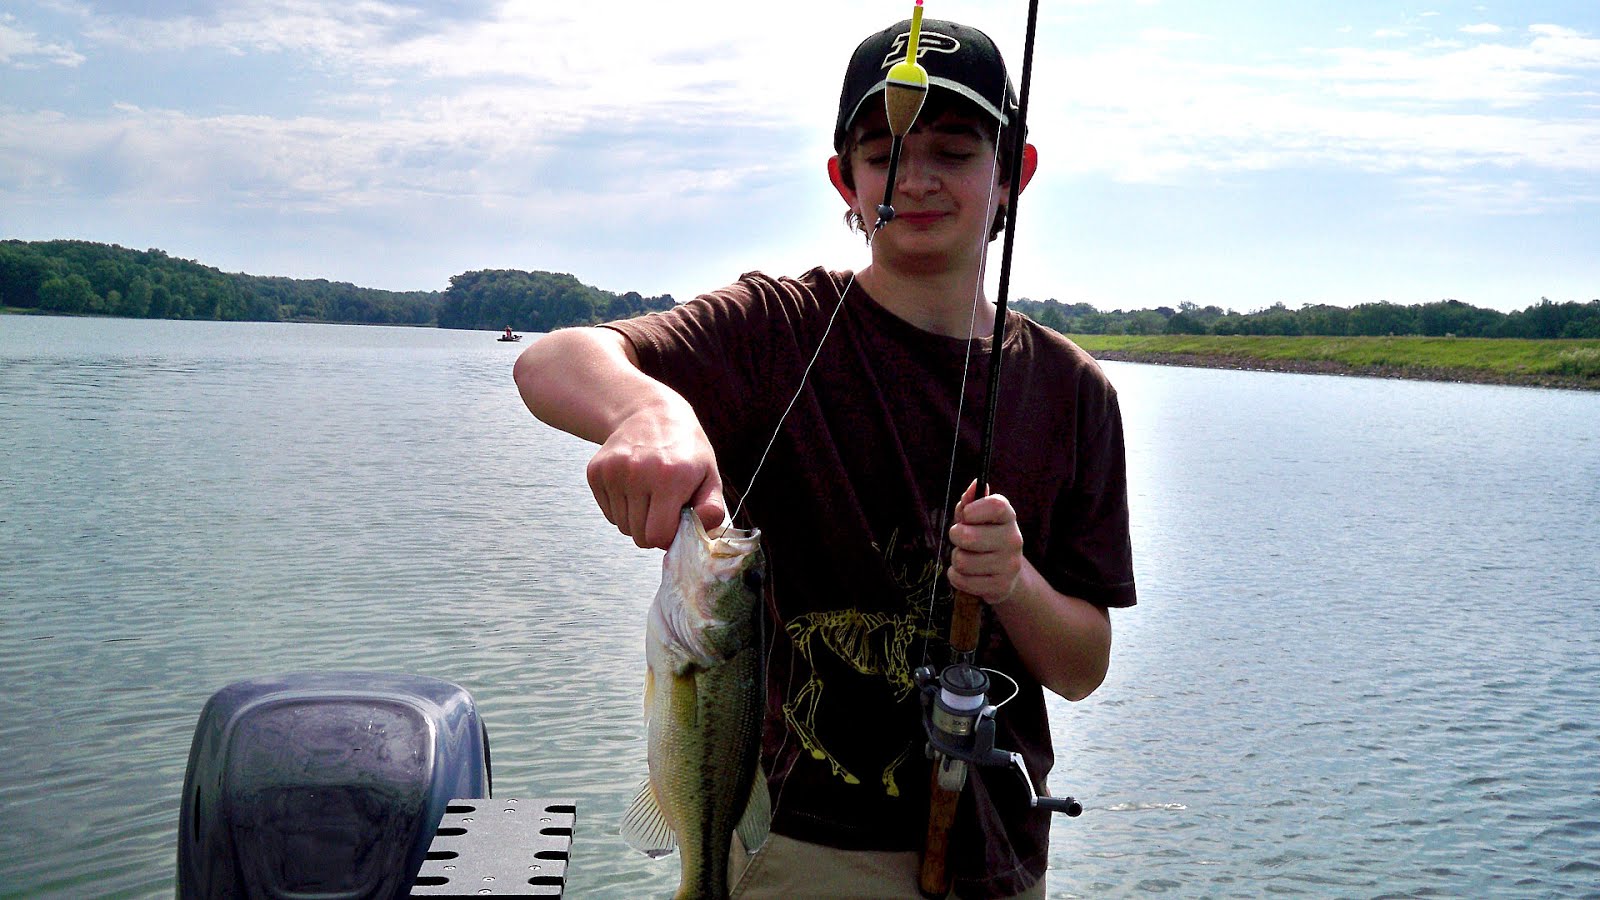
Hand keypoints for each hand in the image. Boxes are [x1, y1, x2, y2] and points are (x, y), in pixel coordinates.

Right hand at [585, 397, 724, 549]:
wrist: (649, 413)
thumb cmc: (685, 449)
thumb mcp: (710, 475)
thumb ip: (712, 509)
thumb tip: (702, 534)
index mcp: (670, 477)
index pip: (657, 535)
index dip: (668, 536)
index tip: (676, 522)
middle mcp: (637, 472)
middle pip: (638, 535)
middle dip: (653, 529)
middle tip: (664, 507)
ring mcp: (613, 471)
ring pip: (622, 526)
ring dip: (637, 519)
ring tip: (649, 493)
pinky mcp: (595, 472)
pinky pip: (608, 514)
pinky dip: (622, 508)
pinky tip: (634, 486)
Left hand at [947, 480, 1023, 604]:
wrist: (1005, 573)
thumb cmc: (984, 537)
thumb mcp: (976, 517)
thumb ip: (970, 502)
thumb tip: (975, 485)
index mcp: (1008, 517)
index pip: (995, 506)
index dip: (973, 510)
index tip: (966, 516)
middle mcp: (1013, 539)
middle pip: (968, 537)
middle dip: (956, 538)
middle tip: (961, 540)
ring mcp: (1009, 565)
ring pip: (962, 561)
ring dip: (956, 560)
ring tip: (967, 558)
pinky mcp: (1001, 587)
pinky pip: (962, 581)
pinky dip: (957, 578)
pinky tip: (967, 574)